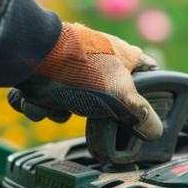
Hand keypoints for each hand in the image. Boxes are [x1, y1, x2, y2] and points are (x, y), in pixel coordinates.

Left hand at [7, 23, 162, 140]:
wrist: (31, 54)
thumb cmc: (81, 69)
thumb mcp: (121, 97)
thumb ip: (141, 116)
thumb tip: (155, 133)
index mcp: (124, 56)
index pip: (150, 72)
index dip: (153, 90)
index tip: (147, 110)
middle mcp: (98, 59)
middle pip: (105, 98)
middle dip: (91, 111)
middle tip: (89, 109)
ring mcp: (70, 66)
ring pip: (71, 102)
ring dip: (59, 110)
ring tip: (55, 103)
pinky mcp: (44, 72)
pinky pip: (45, 99)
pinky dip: (38, 104)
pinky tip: (37, 98)